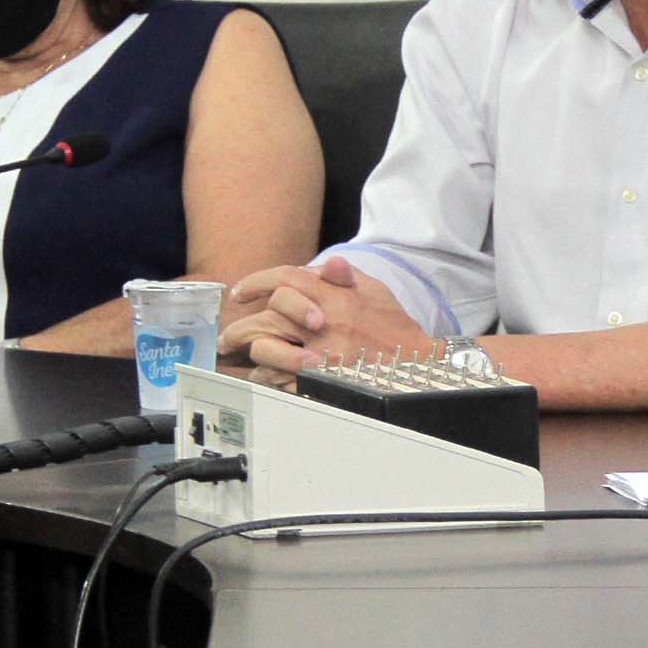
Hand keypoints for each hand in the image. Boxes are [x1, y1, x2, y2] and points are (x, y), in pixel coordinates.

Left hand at [216, 257, 431, 375]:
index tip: (241, 291)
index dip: (257, 282)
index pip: (285, 279)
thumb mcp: (377, 292)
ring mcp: (320, 355)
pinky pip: (280, 379)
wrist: (417, 367)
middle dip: (241, 326)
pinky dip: (267, 376)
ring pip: (267, 349)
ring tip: (244, 355)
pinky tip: (264, 375)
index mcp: (334, 297)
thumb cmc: (397, 329)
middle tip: (229, 336)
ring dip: (252, 351)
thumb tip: (327, 265)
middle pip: (266, 317)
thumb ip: (347, 277)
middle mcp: (323, 324)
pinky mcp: (320, 381)